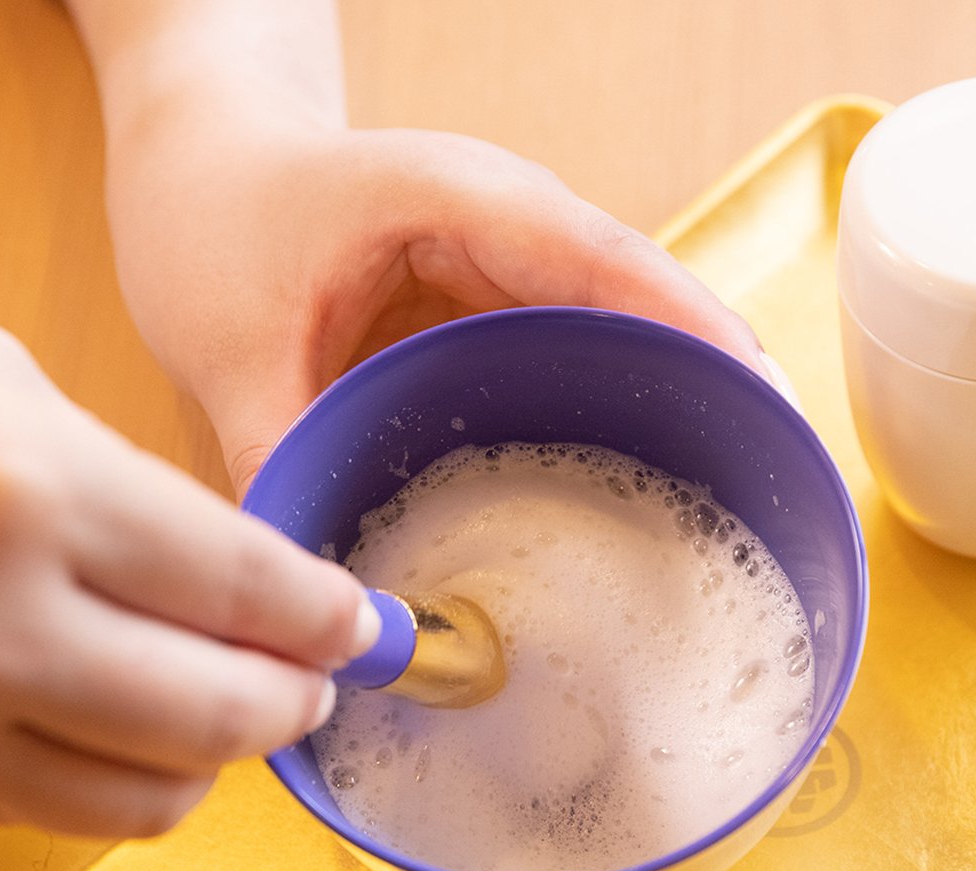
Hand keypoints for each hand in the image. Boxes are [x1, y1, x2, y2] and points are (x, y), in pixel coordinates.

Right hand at [0, 319, 376, 837]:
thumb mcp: (3, 389)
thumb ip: (131, 488)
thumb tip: (243, 579)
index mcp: (33, 497)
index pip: (249, 591)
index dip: (328, 619)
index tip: (359, 627)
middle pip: (219, 713)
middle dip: (295, 701)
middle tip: (319, 678)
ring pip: (147, 796)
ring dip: (219, 759)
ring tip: (237, 709)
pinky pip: (56, 813)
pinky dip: (124, 783)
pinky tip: (133, 733)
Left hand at [103, 123, 768, 495]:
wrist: (206, 172)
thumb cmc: (216, 216)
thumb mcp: (229, 344)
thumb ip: (279, 459)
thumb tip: (327, 594)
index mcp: (464, 202)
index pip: (610, 264)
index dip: (695, 336)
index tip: (765, 411)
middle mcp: (517, 226)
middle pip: (654, 302)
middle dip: (719, 387)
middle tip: (769, 492)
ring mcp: (522, 267)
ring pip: (635, 332)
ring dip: (684, 405)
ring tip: (732, 502)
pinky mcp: (512, 308)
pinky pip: (590, 356)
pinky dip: (627, 412)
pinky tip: (640, 485)